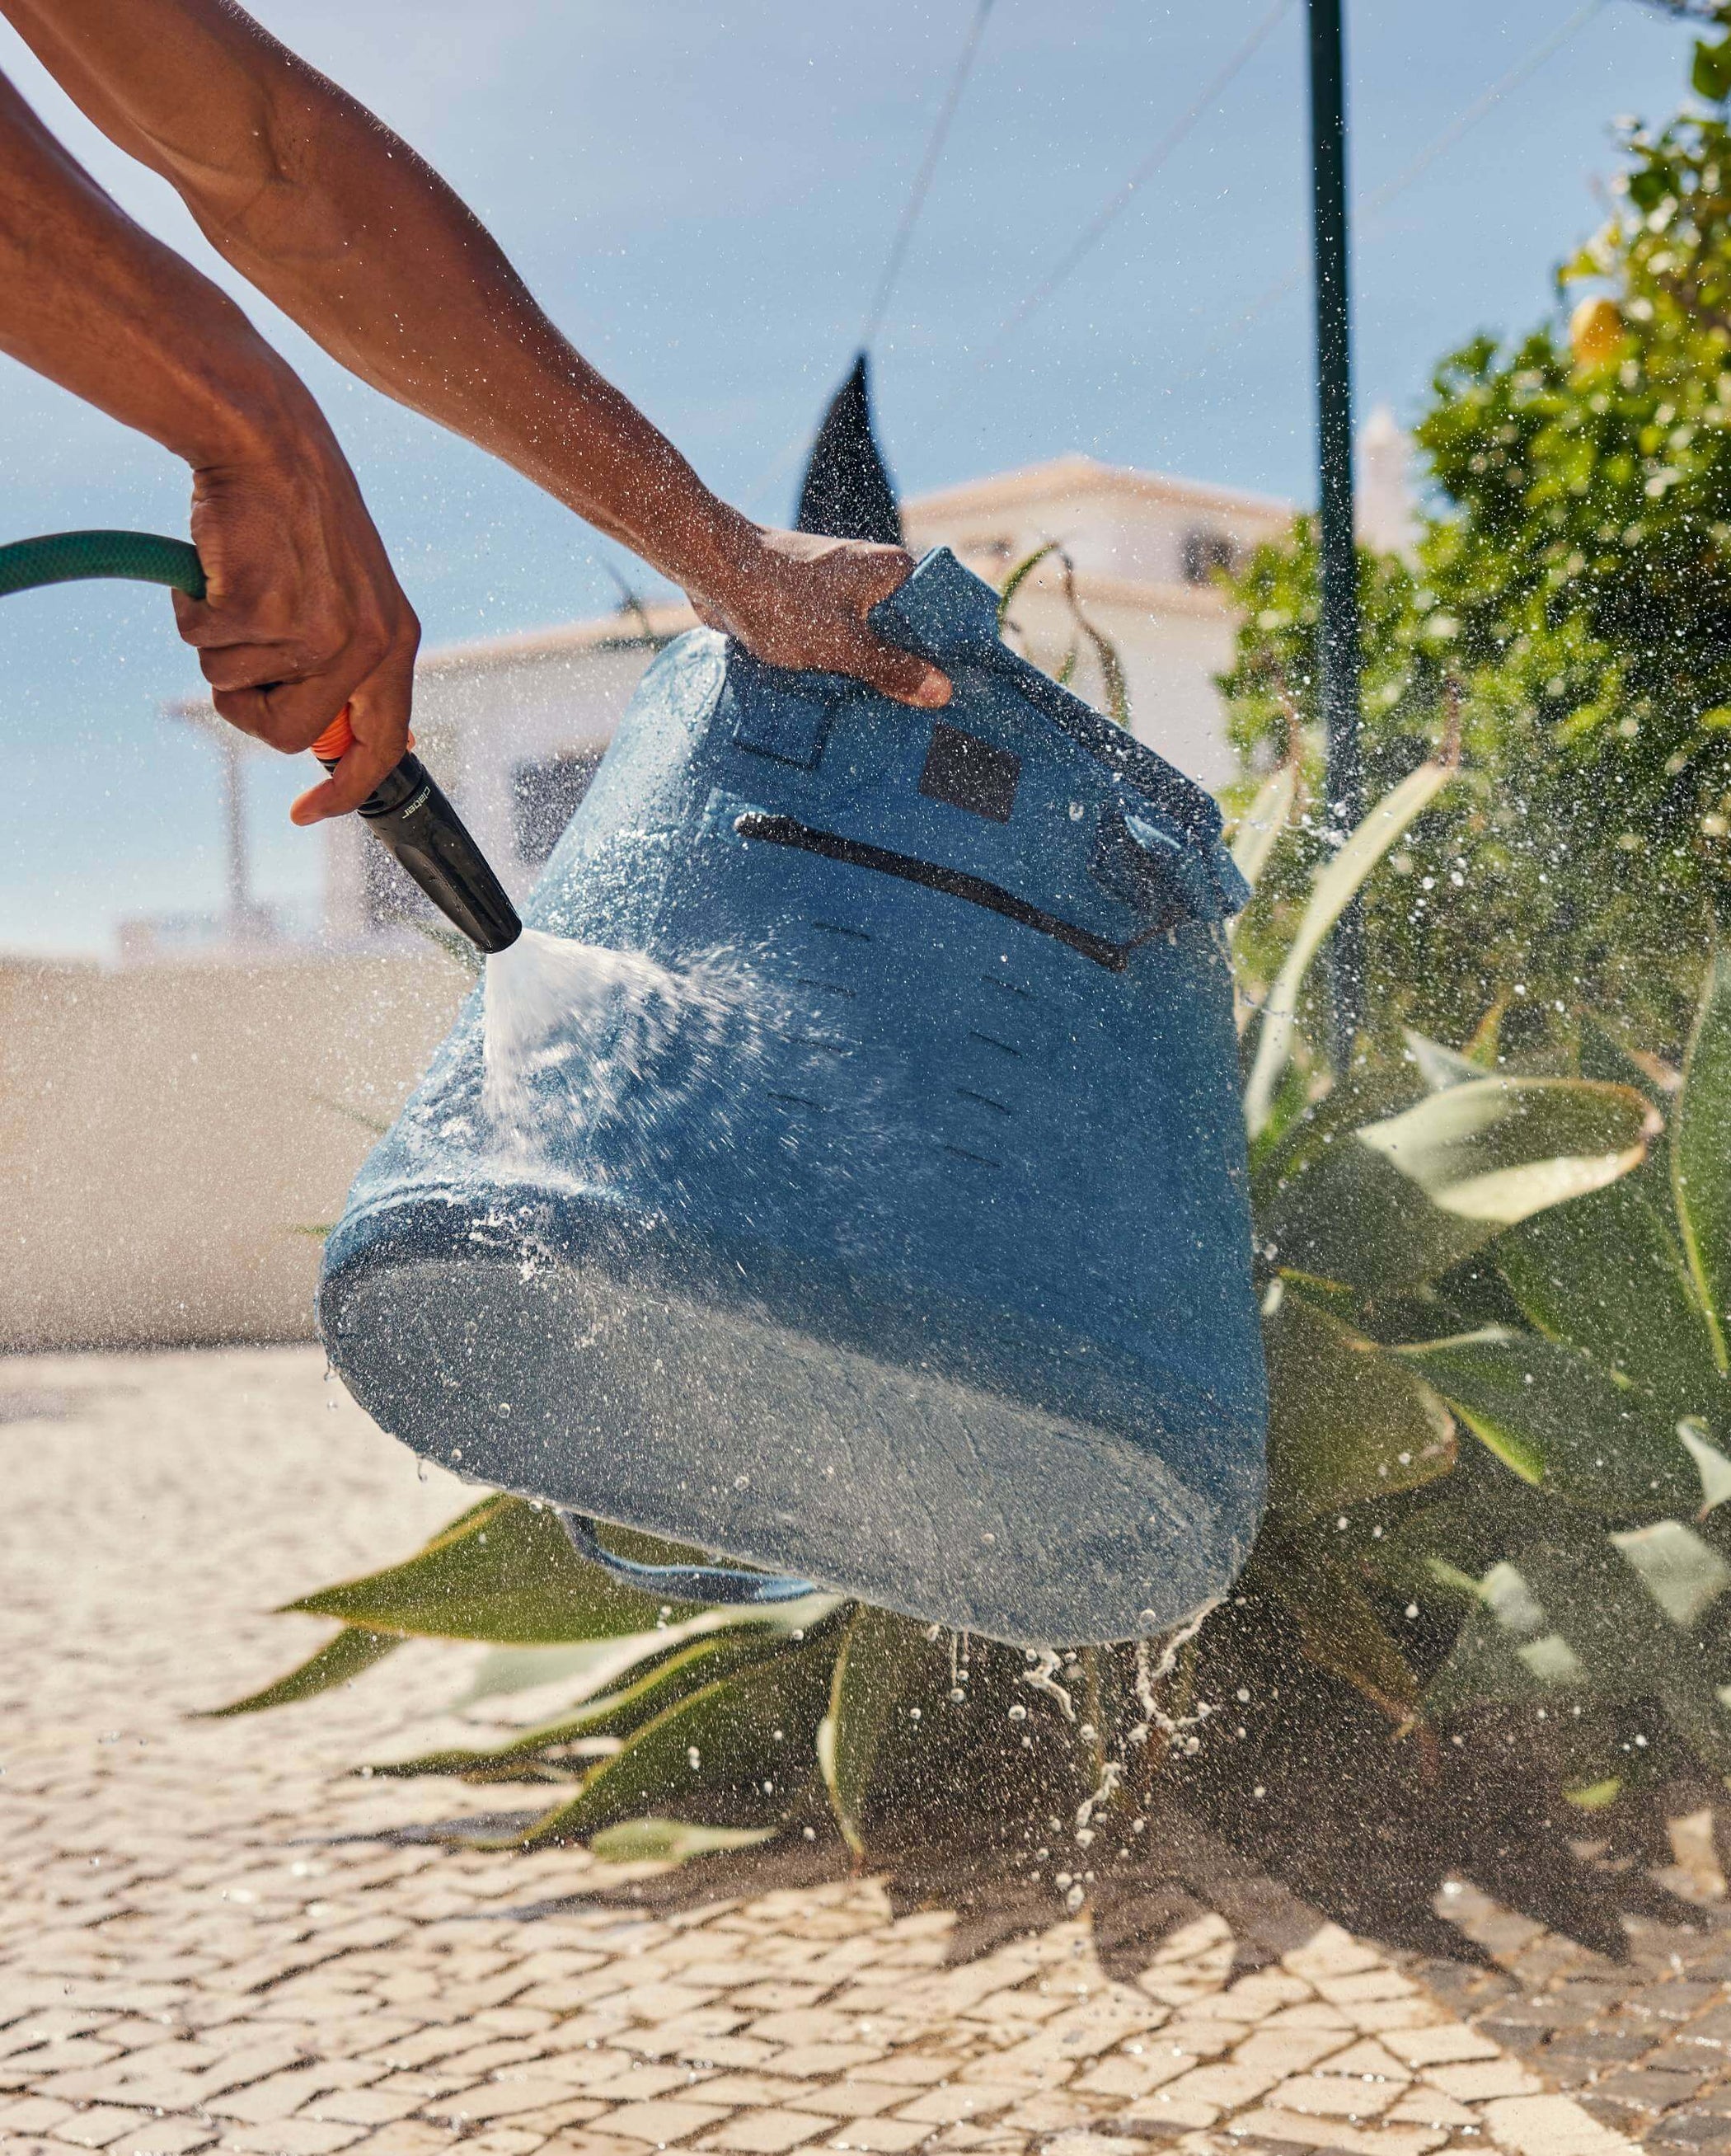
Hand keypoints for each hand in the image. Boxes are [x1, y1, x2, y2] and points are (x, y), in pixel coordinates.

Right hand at [169, 395, 419, 823]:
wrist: (268, 441)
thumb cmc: (298, 517)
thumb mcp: (349, 593)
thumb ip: (345, 663)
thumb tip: (328, 737)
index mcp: (396, 642)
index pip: (383, 745)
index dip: (345, 789)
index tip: (311, 812)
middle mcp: (367, 643)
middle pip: (288, 735)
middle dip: (246, 708)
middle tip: (235, 656)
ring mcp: (315, 630)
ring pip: (235, 686)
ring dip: (218, 643)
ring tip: (239, 583)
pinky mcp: (262, 610)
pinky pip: (203, 644)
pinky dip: (193, 610)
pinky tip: (218, 565)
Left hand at [687, 526, 950, 706]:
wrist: (714, 572)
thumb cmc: (779, 600)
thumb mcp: (842, 644)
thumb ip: (891, 668)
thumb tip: (943, 691)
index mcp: (894, 572)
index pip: (939, 618)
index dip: (947, 658)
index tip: (955, 699)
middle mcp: (873, 577)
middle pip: (905, 635)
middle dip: (906, 674)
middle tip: (917, 721)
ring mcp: (842, 592)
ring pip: (870, 643)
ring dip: (869, 676)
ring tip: (882, 718)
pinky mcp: (814, 608)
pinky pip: (840, 643)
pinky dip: (841, 669)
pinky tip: (843, 701)